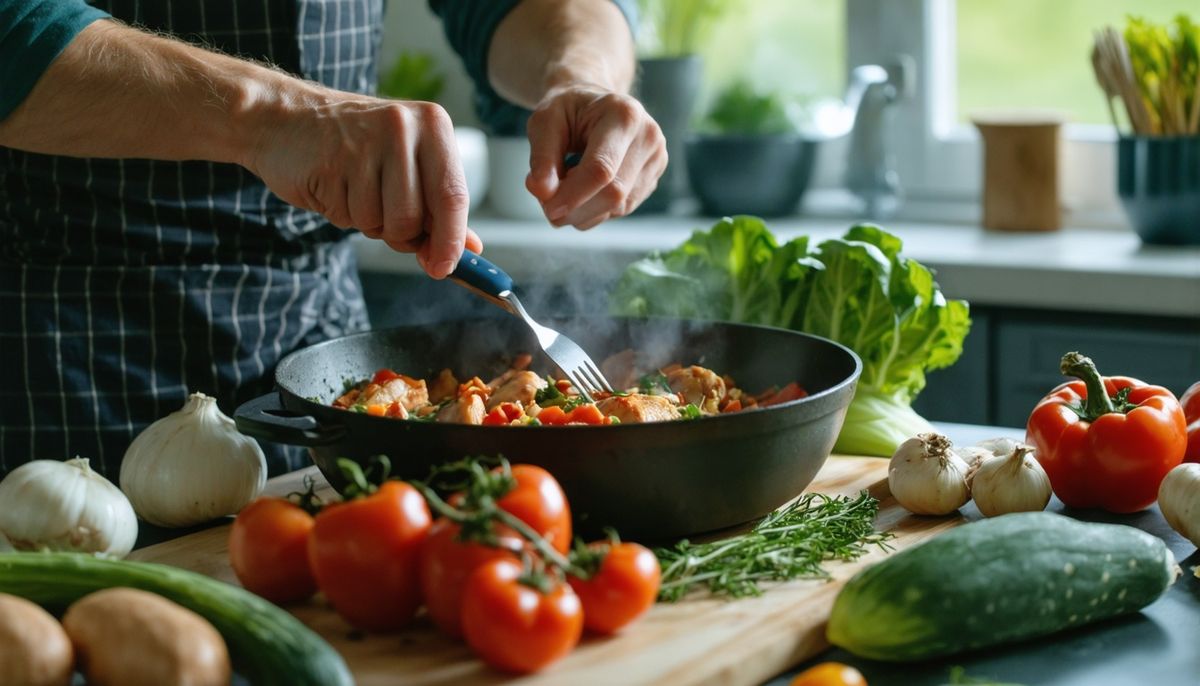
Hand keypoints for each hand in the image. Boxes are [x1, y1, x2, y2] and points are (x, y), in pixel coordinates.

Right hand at [245, 89, 481, 278]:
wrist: (283, 118)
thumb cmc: (354, 145)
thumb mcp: (406, 162)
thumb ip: (439, 204)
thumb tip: (470, 249)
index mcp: (432, 124)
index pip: (453, 195)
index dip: (451, 240)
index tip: (445, 267)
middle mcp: (402, 128)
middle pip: (415, 218)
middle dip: (402, 235)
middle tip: (384, 216)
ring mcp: (364, 144)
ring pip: (383, 223)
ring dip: (370, 224)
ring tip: (355, 191)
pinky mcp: (330, 164)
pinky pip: (348, 218)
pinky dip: (342, 214)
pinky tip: (334, 186)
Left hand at [525, 85, 665, 229]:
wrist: (592, 103)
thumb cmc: (567, 110)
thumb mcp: (544, 122)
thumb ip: (541, 157)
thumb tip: (542, 193)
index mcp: (624, 115)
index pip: (601, 169)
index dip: (573, 195)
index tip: (549, 210)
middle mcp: (648, 137)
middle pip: (613, 194)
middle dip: (576, 208)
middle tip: (548, 203)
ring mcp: (656, 160)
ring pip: (618, 208)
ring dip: (583, 211)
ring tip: (566, 184)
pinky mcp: (653, 179)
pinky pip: (622, 210)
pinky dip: (595, 209)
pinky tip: (584, 188)